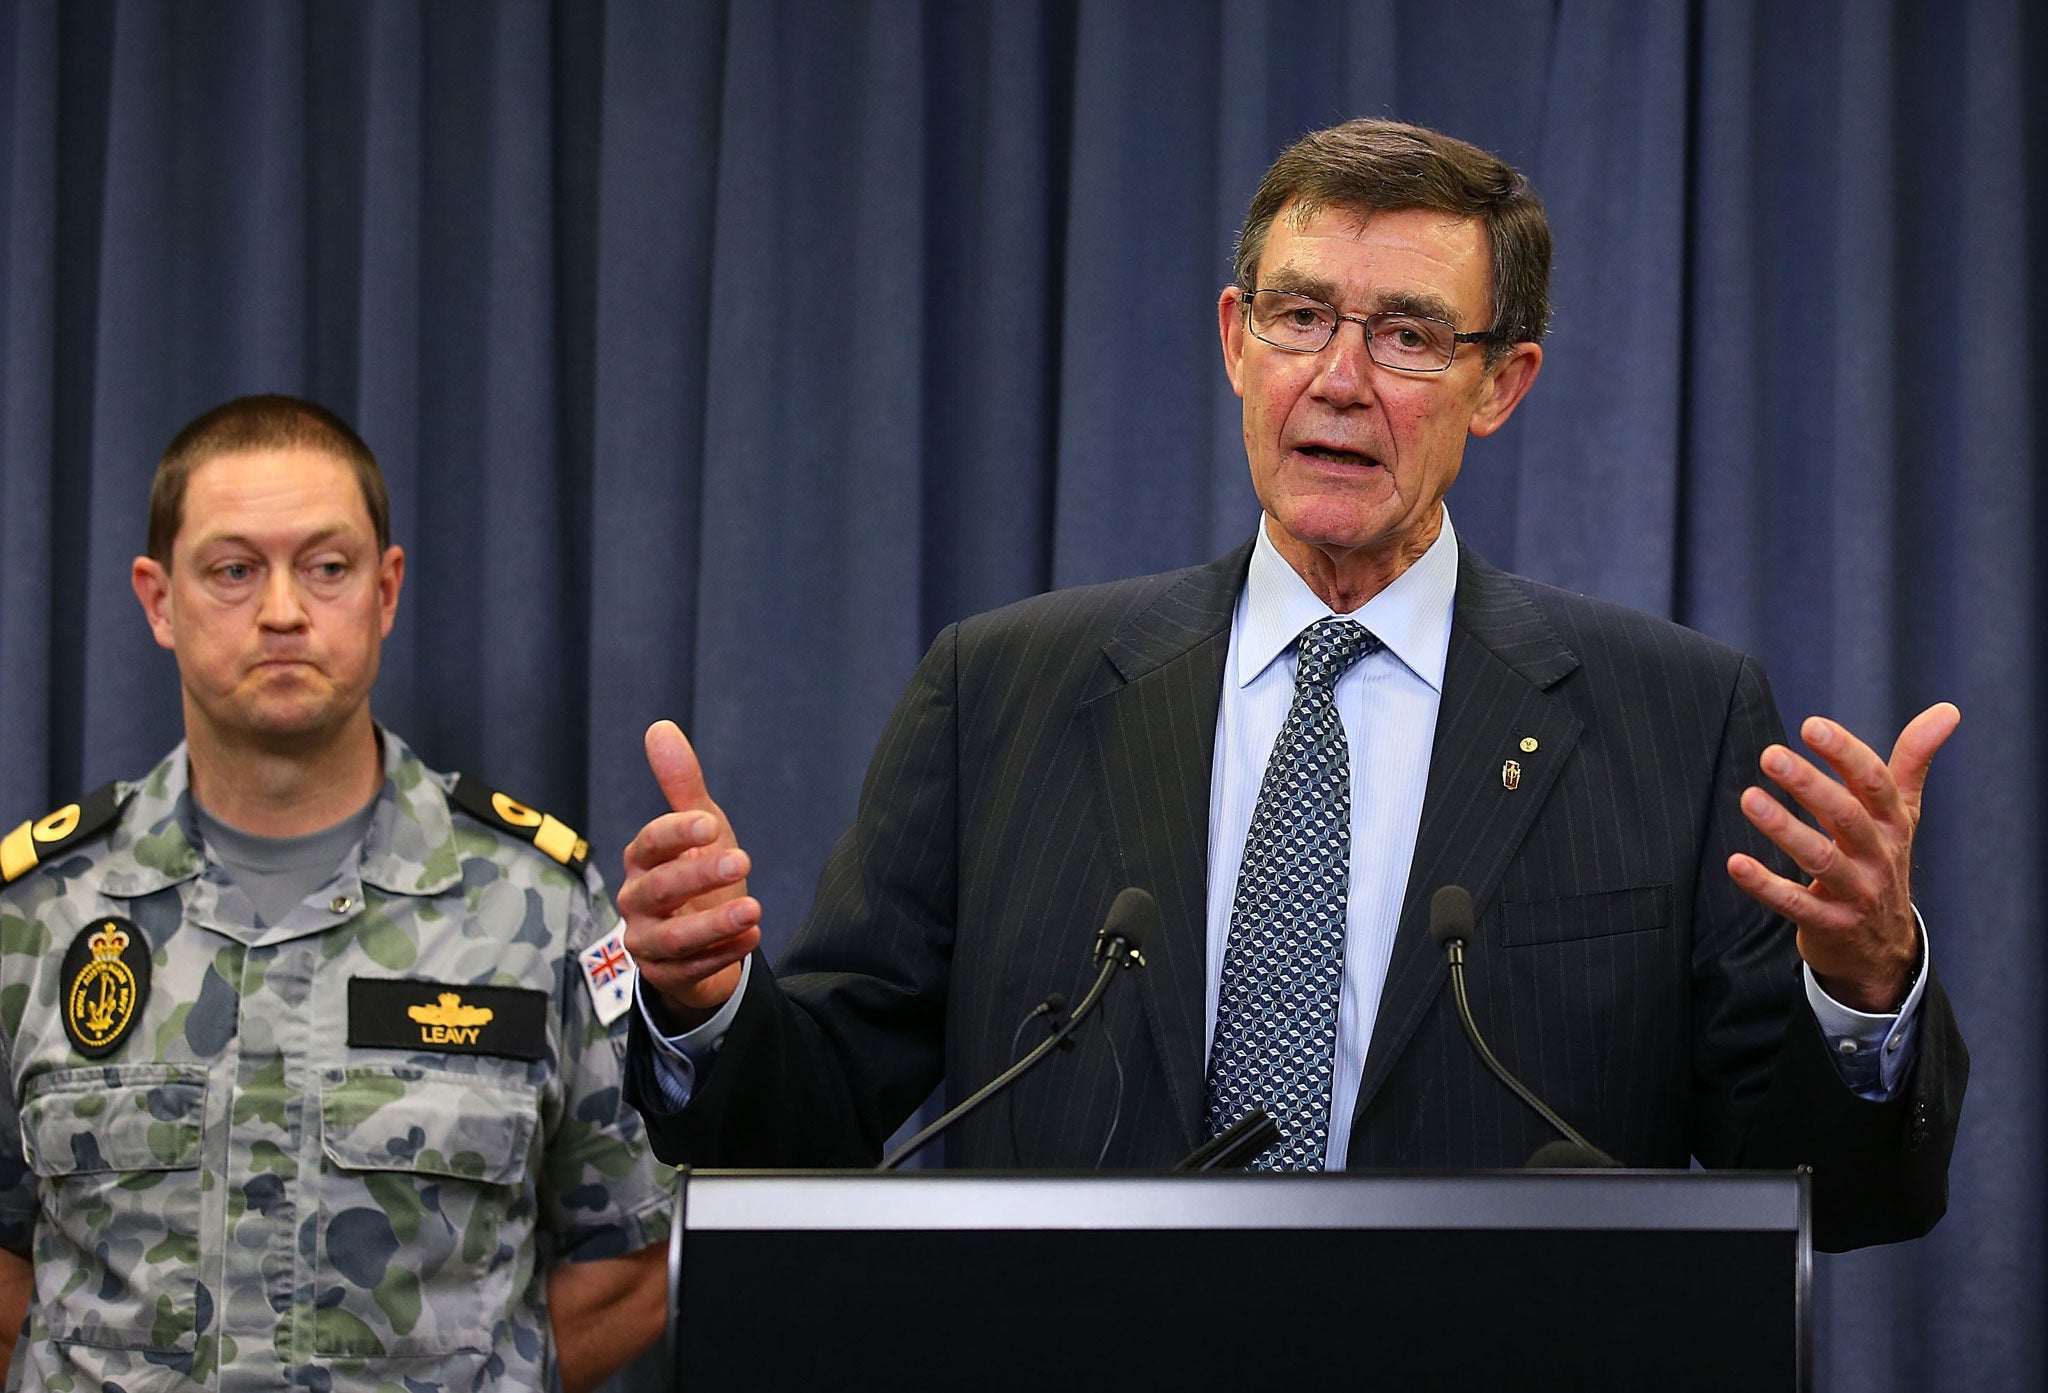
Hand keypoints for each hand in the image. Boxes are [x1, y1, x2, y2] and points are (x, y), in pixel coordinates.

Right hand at [616, 721, 761, 1020]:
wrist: (701, 941)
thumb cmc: (697, 873)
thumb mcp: (699, 827)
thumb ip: (682, 784)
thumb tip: (660, 726)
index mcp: (643, 860)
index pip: (650, 843)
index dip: (676, 833)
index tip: (711, 823)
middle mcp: (637, 900)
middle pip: (659, 889)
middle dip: (699, 875)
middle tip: (744, 859)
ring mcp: (648, 941)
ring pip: (674, 937)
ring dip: (715, 923)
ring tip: (754, 909)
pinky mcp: (666, 975)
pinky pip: (692, 969)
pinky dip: (724, 954)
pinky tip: (753, 937)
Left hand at [1727, 702, 1959, 1012]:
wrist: (1884, 949)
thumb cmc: (1882, 862)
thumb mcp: (1902, 814)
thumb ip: (1913, 761)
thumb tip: (1948, 709)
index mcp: (1893, 824)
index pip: (1874, 783)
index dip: (1845, 753)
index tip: (1811, 726)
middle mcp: (1879, 856)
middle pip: (1846, 816)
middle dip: (1810, 784)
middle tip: (1770, 755)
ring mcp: (1856, 893)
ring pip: (1822, 859)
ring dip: (1784, 828)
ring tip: (1748, 799)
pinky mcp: (1829, 925)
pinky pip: (1796, 904)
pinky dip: (1765, 885)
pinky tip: (1735, 863)